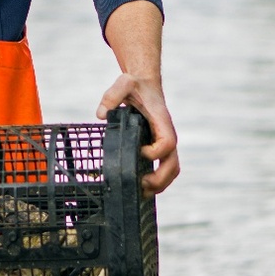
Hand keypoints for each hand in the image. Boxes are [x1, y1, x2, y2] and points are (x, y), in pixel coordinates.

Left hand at [97, 72, 180, 198]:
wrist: (144, 85)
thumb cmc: (136, 85)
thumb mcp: (124, 82)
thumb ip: (112, 95)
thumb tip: (101, 115)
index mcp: (162, 122)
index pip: (167, 143)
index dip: (155, 152)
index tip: (139, 152)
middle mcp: (167, 135)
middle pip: (173, 164)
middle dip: (160, 179)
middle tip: (142, 186)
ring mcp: (164, 143)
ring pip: (172, 170)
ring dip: (160, 184)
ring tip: (142, 193)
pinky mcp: (158, 147)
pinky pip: (164, 168)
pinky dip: (158, 181)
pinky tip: (142, 188)